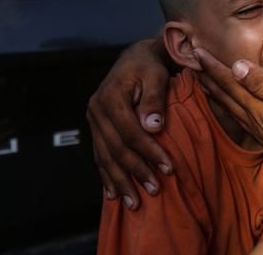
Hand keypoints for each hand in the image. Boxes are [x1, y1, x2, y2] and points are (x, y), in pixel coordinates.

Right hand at [87, 38, 173, 209]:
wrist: (134, 60)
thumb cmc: (150, 67)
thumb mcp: (157, 75)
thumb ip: (155, 99)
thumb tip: (153, 127)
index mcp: (111, 96)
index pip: (130, 132)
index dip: (149, 152)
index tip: (168, 168)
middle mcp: (96, 110)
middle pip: (116, 148)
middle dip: (136, 172)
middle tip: (155, 190)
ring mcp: (94, 120)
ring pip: (105, 156)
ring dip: (120, 181)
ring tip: (134, 203)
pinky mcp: (97, 127)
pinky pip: (100, 155)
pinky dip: (107, 175)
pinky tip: (113, 193)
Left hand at [193, 48, 262, 158]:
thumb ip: (261, 84)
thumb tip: (235, 66)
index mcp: (255, 107)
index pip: (230, 82)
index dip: (213, 67)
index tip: (197, 52)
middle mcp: (252, 118)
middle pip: (226, 95)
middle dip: (210, 78)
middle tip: (192, 65)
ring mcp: (259, 129)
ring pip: (231, 108)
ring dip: (217, 94)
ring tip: (204, 85)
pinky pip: (241, 119)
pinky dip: (231, 110)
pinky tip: (231, 111)